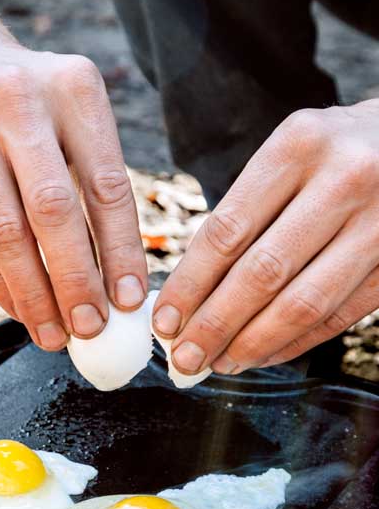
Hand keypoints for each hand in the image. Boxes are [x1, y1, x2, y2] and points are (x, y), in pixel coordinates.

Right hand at [0, 0, 146, 349]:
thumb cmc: (23, 104)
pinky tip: (19, 309)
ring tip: (53, 333)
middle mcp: (18, 99)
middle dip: (75, 281)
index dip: (122, 251)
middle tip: (90, 328)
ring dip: (33, 293)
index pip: (107, 184)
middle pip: (53, 210)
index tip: (130, 301)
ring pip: (5, 231)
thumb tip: (116, 281)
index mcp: (73, 87)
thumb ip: (90, 183)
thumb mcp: (66, 115)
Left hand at [152, 100, 378, 373]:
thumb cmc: (332, 153)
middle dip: (215, 325)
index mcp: (299, 145)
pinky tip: (263, 355)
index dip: (190, 285)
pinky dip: (295, 342)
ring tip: (220, 363)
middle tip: (184, 358)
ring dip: (254, 343)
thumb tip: (187, 299)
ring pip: (304, 303)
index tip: (163, 321)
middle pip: (264, 273)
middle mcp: (345, 178)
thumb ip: (242, 215)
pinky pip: (339, 316)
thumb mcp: (287, 155)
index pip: (228, 231)